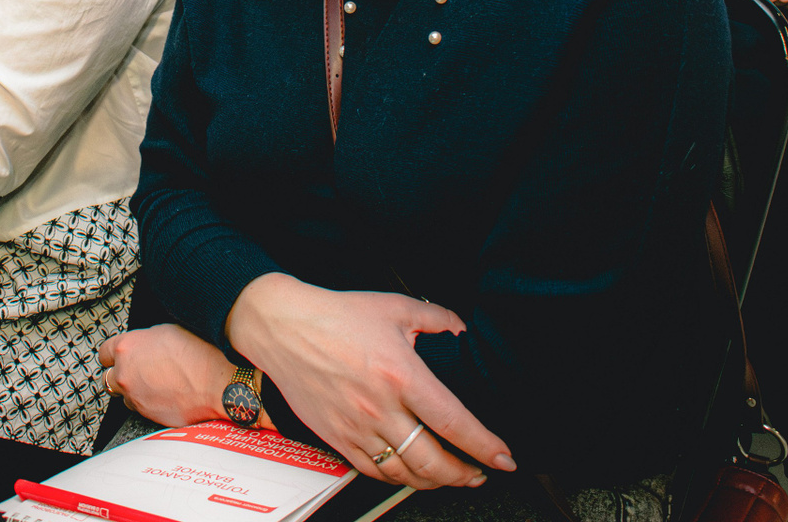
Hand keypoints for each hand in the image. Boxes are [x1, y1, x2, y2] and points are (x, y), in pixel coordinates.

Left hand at [99, 324, 254, 429]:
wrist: (217, 382)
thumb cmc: (199, 352)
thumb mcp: (167, 331)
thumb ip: (146, 340)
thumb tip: (144, 345)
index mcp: (127, 348)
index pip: (104, 352)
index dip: (114, 353)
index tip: (120, 355)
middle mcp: (126, 374)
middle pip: (108, 378)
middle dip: (121, 374)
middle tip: (138, 370)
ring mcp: (136, 398)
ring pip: (125, 396)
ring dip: (135, 391)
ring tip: (157, 384)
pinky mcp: (148, 416)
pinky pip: (142, 409)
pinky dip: (149, 403)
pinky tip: (167, 395)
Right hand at [227, 274, 510, 490]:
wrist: (282, 327)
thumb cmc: (334, 315)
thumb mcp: (393, 306)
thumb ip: (436, 317)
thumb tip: (460, 329)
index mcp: (402, 374)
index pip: (454, 423)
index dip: (485, 446)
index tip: (505, 457)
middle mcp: (381, 408)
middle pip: (433, 462)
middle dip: (465, 474)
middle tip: (481, 472)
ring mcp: (357, 428)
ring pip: (405, 474)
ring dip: (435, 482)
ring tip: (452, 476)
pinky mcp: (337, 438)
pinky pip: (373, 471)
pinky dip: (398, 478)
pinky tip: (410, 472)